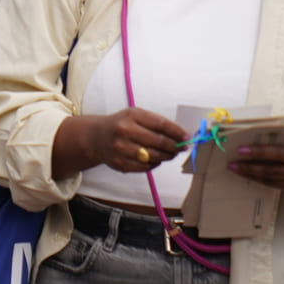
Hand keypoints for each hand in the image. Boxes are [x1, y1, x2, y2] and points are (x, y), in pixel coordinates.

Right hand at [57, 108, 185, 175]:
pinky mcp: (120, 164)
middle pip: (159, 142)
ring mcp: (121, 149)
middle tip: (181, 148)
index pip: (161, 124)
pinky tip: (155, 159)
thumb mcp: (135, 115)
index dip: (177, 132)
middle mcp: (124, 132)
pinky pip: (145, 167)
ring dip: (166, 156)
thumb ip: (156, 123)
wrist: (95, 137)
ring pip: (154, 157)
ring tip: (169, 154)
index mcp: (131, 116)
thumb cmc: (121, 124)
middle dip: (174, 146)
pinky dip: (154, 164)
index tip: (187, 137)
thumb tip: (181, 136)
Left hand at [229, 131, 283, 193]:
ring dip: (250, 173)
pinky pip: (272, 184)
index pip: (279, 149)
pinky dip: (257, 179)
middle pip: (274, 167)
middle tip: (233, 162)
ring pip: (271, 177)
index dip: (259, 151)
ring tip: (235, 168)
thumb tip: (252, 130)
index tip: (241, 150)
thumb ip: (281, 133)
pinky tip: (245, 174)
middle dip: (251, 165)